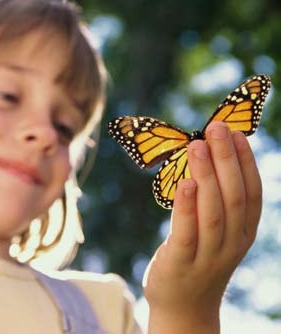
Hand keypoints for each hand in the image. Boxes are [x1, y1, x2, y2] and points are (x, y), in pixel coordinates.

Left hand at [143, 121, 261, 333]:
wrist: (184, 306)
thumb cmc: (197, 258)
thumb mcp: (215, 232)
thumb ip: (214, 202)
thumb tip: (206, 160)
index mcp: (243, 232)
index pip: (252, 192)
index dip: (245, 162)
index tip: (235, 133)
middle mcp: (232, 243)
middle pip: (234, 196)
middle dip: (226, 159)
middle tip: (215, 128)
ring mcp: (208, 255)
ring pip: (213, 211)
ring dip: (207, 176)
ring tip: (197, 146)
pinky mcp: (181, 262)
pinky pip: (187, 232)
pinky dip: (187, 206)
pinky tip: (185, 182)